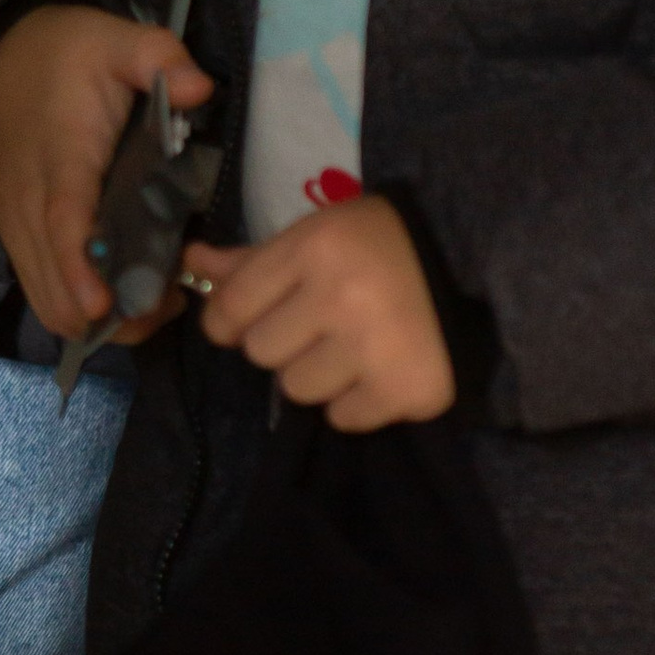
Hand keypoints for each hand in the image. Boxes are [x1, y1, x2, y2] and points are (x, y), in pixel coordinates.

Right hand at [0, 3, 211, 343]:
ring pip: (48, 300)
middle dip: (111, 311)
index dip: (80, 270)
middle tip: (171, 295)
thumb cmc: (66, 52)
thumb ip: (159, 56)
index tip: (104, 306)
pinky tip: (123, 289)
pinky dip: (79, 305)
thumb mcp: (117, 37)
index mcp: (61, 156)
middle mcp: (29, 203)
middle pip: (56, 284)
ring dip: (98, 317)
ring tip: (155, 295)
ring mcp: (16, 226)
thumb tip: (198, 88)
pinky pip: (42, 291)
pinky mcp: (14, 236)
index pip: (62, 222)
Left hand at [184, 196, 454, 430]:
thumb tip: (191, 261)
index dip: (233, 319)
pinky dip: (357, 400)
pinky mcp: (405, 389)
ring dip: (320, 374)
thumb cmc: (374, 245)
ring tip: (355, 343)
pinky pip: (343, 418)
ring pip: (299, 390)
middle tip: (324, 321)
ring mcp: (374, 347)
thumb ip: (251, 260)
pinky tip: (380, 366)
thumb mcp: (313, 236)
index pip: (232, 308)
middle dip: (286, 342)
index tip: (260, 314)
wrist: (463, 261)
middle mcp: (341, 295)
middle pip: (262, 353)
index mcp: (315, 246)